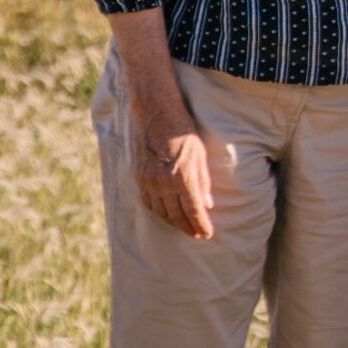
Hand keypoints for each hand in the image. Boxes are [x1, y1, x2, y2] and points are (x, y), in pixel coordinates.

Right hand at [129, 97, 216, 238]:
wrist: (156, 114)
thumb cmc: (183, 131)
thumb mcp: (200, 154)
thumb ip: (203, 181)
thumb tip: (207, 205)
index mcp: (183, 176)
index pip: (193, 210)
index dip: (201, 224)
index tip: (207, 234)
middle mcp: (164, 183)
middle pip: (177, 215)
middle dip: (188, 227)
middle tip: (197, 234)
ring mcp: (149, 181)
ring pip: (161, 212)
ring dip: (174, 223)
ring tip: (184, 228)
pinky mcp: (139, 177)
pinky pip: (148, 203)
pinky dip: (159, 213)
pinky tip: (166, 216)